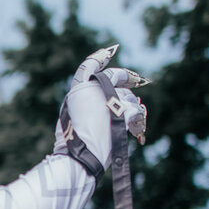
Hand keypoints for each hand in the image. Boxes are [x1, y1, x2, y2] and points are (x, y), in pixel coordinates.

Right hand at [54, 46, 148, 170]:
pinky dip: (137, 121)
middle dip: (128, 77)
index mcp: (78, 88)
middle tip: (137, 81)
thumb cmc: (73, 142)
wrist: (80, 156)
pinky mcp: (123, 111)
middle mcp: (94, 88)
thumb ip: (84, 100)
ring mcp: (109, 98)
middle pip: (115, 76)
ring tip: (132, 122)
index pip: (89, 65)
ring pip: (129, 97)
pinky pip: (136, 112)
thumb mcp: (70, 115)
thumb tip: (101, 97)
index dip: (100, 57)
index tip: (110, 52)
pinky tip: (137, 130)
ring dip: (132, 107)